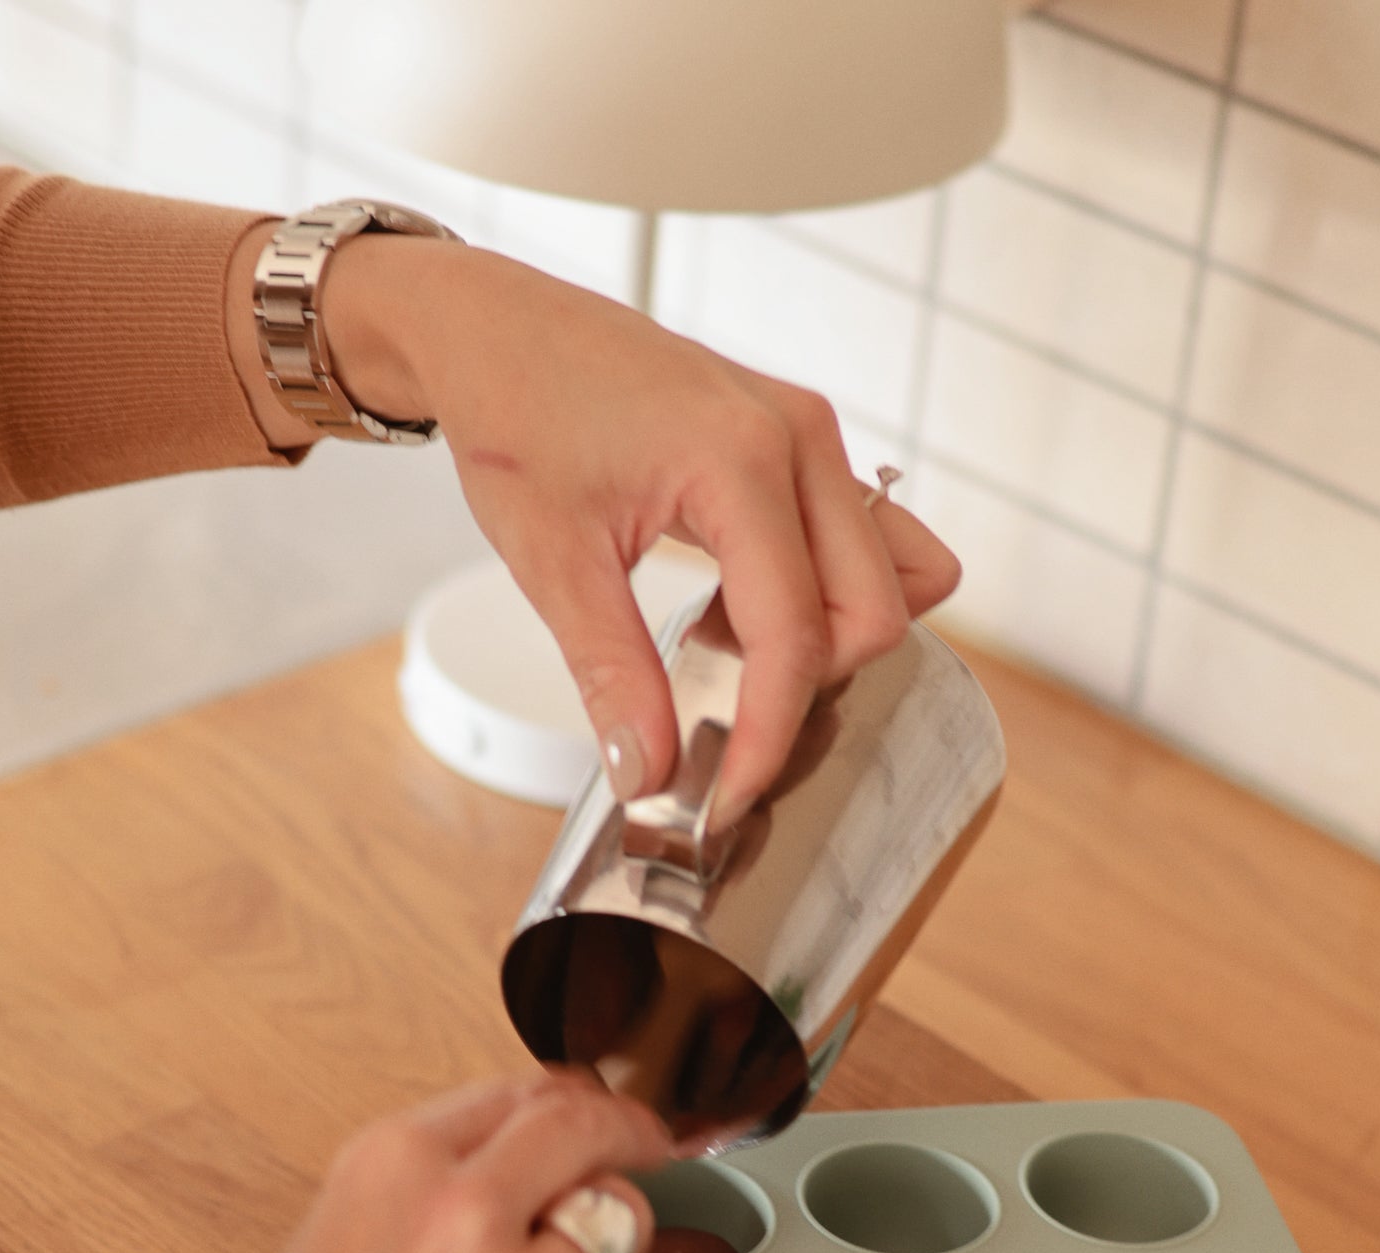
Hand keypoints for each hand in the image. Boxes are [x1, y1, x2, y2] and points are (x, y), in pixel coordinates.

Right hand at [88, 1075, 669, 1252]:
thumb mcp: (341, 1242)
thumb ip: (432, 1186)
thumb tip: (526, 1150)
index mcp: (394, 1163)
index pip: (524, 1092)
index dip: (577, 1102)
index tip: (601, 1113)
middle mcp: (467, 1209)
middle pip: (591, 1131)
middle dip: (627, 1136)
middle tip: (647, 1150)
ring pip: (621, 1228)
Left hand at [314, 237, 960, 819]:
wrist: (495, 327)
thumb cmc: (517, 414)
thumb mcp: (552, 562)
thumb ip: (613, 675)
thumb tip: (648, 774)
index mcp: (742, 459)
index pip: (796, 636)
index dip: (766, 734)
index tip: (725, 797)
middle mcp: (798, 437)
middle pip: (870, 613)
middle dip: (805, 692)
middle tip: (718, 723)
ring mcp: (809, 433)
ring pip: (884, 579)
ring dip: (823, 643)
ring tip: (724, 651)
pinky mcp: (801, 439)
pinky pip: (863, 539)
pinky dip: (825, 596)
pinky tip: (741, 608)